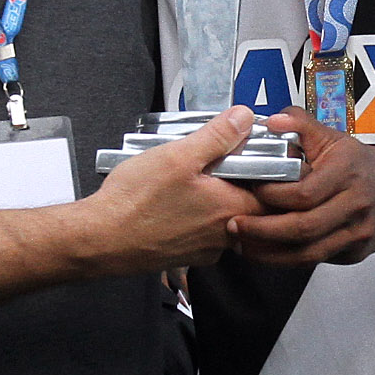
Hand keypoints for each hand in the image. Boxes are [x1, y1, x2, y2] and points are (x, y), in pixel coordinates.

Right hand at [89, 107, 265, 273]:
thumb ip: (217, 136)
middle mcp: (224, 235)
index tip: (252, 152)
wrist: (99, 239)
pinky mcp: (187, 255)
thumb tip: (242, 118)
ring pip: (225, 218)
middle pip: (250, 204)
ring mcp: (206, 249)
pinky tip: (174, 201)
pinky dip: (197, 214)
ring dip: (215, 197)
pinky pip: (204, 231)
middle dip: (237, 180)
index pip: (274, 191)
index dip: (267, 167)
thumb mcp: (178, 156)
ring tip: (190, 178)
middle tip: (216, 162)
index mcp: (231, 209)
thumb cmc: (134, 203)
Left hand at [226, 107, 374, 264]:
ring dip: (270, 254)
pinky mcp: (355, 253)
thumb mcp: (333, 137)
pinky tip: (266, 252)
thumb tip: (272, 121)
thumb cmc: (360, 163)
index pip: (304, 193)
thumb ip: (300, 124)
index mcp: (347, 173)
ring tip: (242, 245)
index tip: (249, 191)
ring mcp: (357, 234)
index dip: (272, 196)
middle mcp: (355, 206)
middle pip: (303, 228)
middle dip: (263, 231)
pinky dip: (287, 260)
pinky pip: (316, 261)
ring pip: (308, 253)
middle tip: (234, 225)